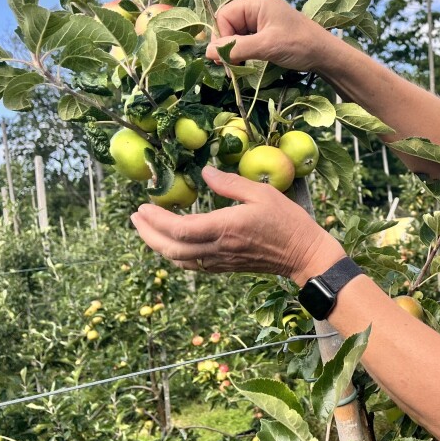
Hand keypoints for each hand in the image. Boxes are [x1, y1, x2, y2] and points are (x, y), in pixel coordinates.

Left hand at [130, 167, 344, 282]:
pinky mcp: (225, 267)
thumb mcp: (263, 193)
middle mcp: (218, 248)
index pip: (180, 228)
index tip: (144, 205)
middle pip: (171, 248)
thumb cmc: (287, 221)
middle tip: (135, 217)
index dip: (156, 220)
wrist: (303, 254)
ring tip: (147, 229)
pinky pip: (192, 265)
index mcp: (226, 228)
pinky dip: (175, 255)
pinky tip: (172, 243)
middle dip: (147, 234)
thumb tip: (206, 173)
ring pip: (178, 260)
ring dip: (158, 245)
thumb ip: (231, 184)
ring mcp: (221, 260)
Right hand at [205, 0, 337, 70]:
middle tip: (230, 66)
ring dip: (235, 50)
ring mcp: (261, 18)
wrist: (324, 54)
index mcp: (256, 1)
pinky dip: (243, 51)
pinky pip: (245, 39)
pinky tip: (246, 62)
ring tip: (238, 66)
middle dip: (227, 44)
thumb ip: (237, 48)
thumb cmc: (299, 45)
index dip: (221, 36)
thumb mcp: (266, 46)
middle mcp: (256, 5)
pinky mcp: (265, 30)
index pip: (224, 15)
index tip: (224, 58)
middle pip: (228, 24)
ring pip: (235, 33)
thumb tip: (208, 52)